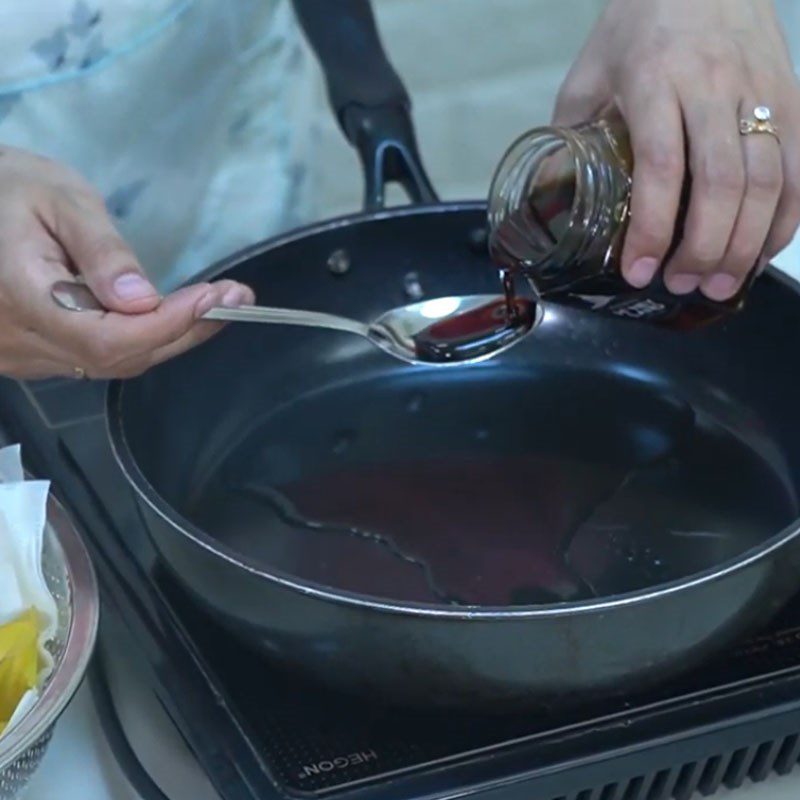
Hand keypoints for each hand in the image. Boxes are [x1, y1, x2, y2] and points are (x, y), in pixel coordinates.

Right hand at [0, 145, 253, 379]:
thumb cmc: (11, 188)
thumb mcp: (60, 200)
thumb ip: (101, 252)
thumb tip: (143, 301)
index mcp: (19, 296)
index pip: (106, 337)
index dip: (167, 324)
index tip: (215, 297)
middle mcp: (18, 339)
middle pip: (117, 358)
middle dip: (183, 330)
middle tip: (235, 298)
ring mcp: (23, 355)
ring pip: (112, 364)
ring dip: (171, 337)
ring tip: (218, 303)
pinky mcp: (34, 356)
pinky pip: (97, 359)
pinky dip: (144, 339)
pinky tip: (175, 314)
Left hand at [554, 0, 799, 300]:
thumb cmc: (639, 23)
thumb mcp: (590, 73)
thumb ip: (570, 133)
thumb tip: (549, 194)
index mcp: (656, 81)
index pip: (661, 167)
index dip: (653, 227)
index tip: (639, 271)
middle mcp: (715, 87)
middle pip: (722, 183)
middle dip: (705, 248)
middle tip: (681, 286)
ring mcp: (762, 91)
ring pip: (768, 180)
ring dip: (746, 244)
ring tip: (719, 285)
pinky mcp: (792, 97)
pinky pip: (799, 168)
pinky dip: (785, 218)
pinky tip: (760, 251)